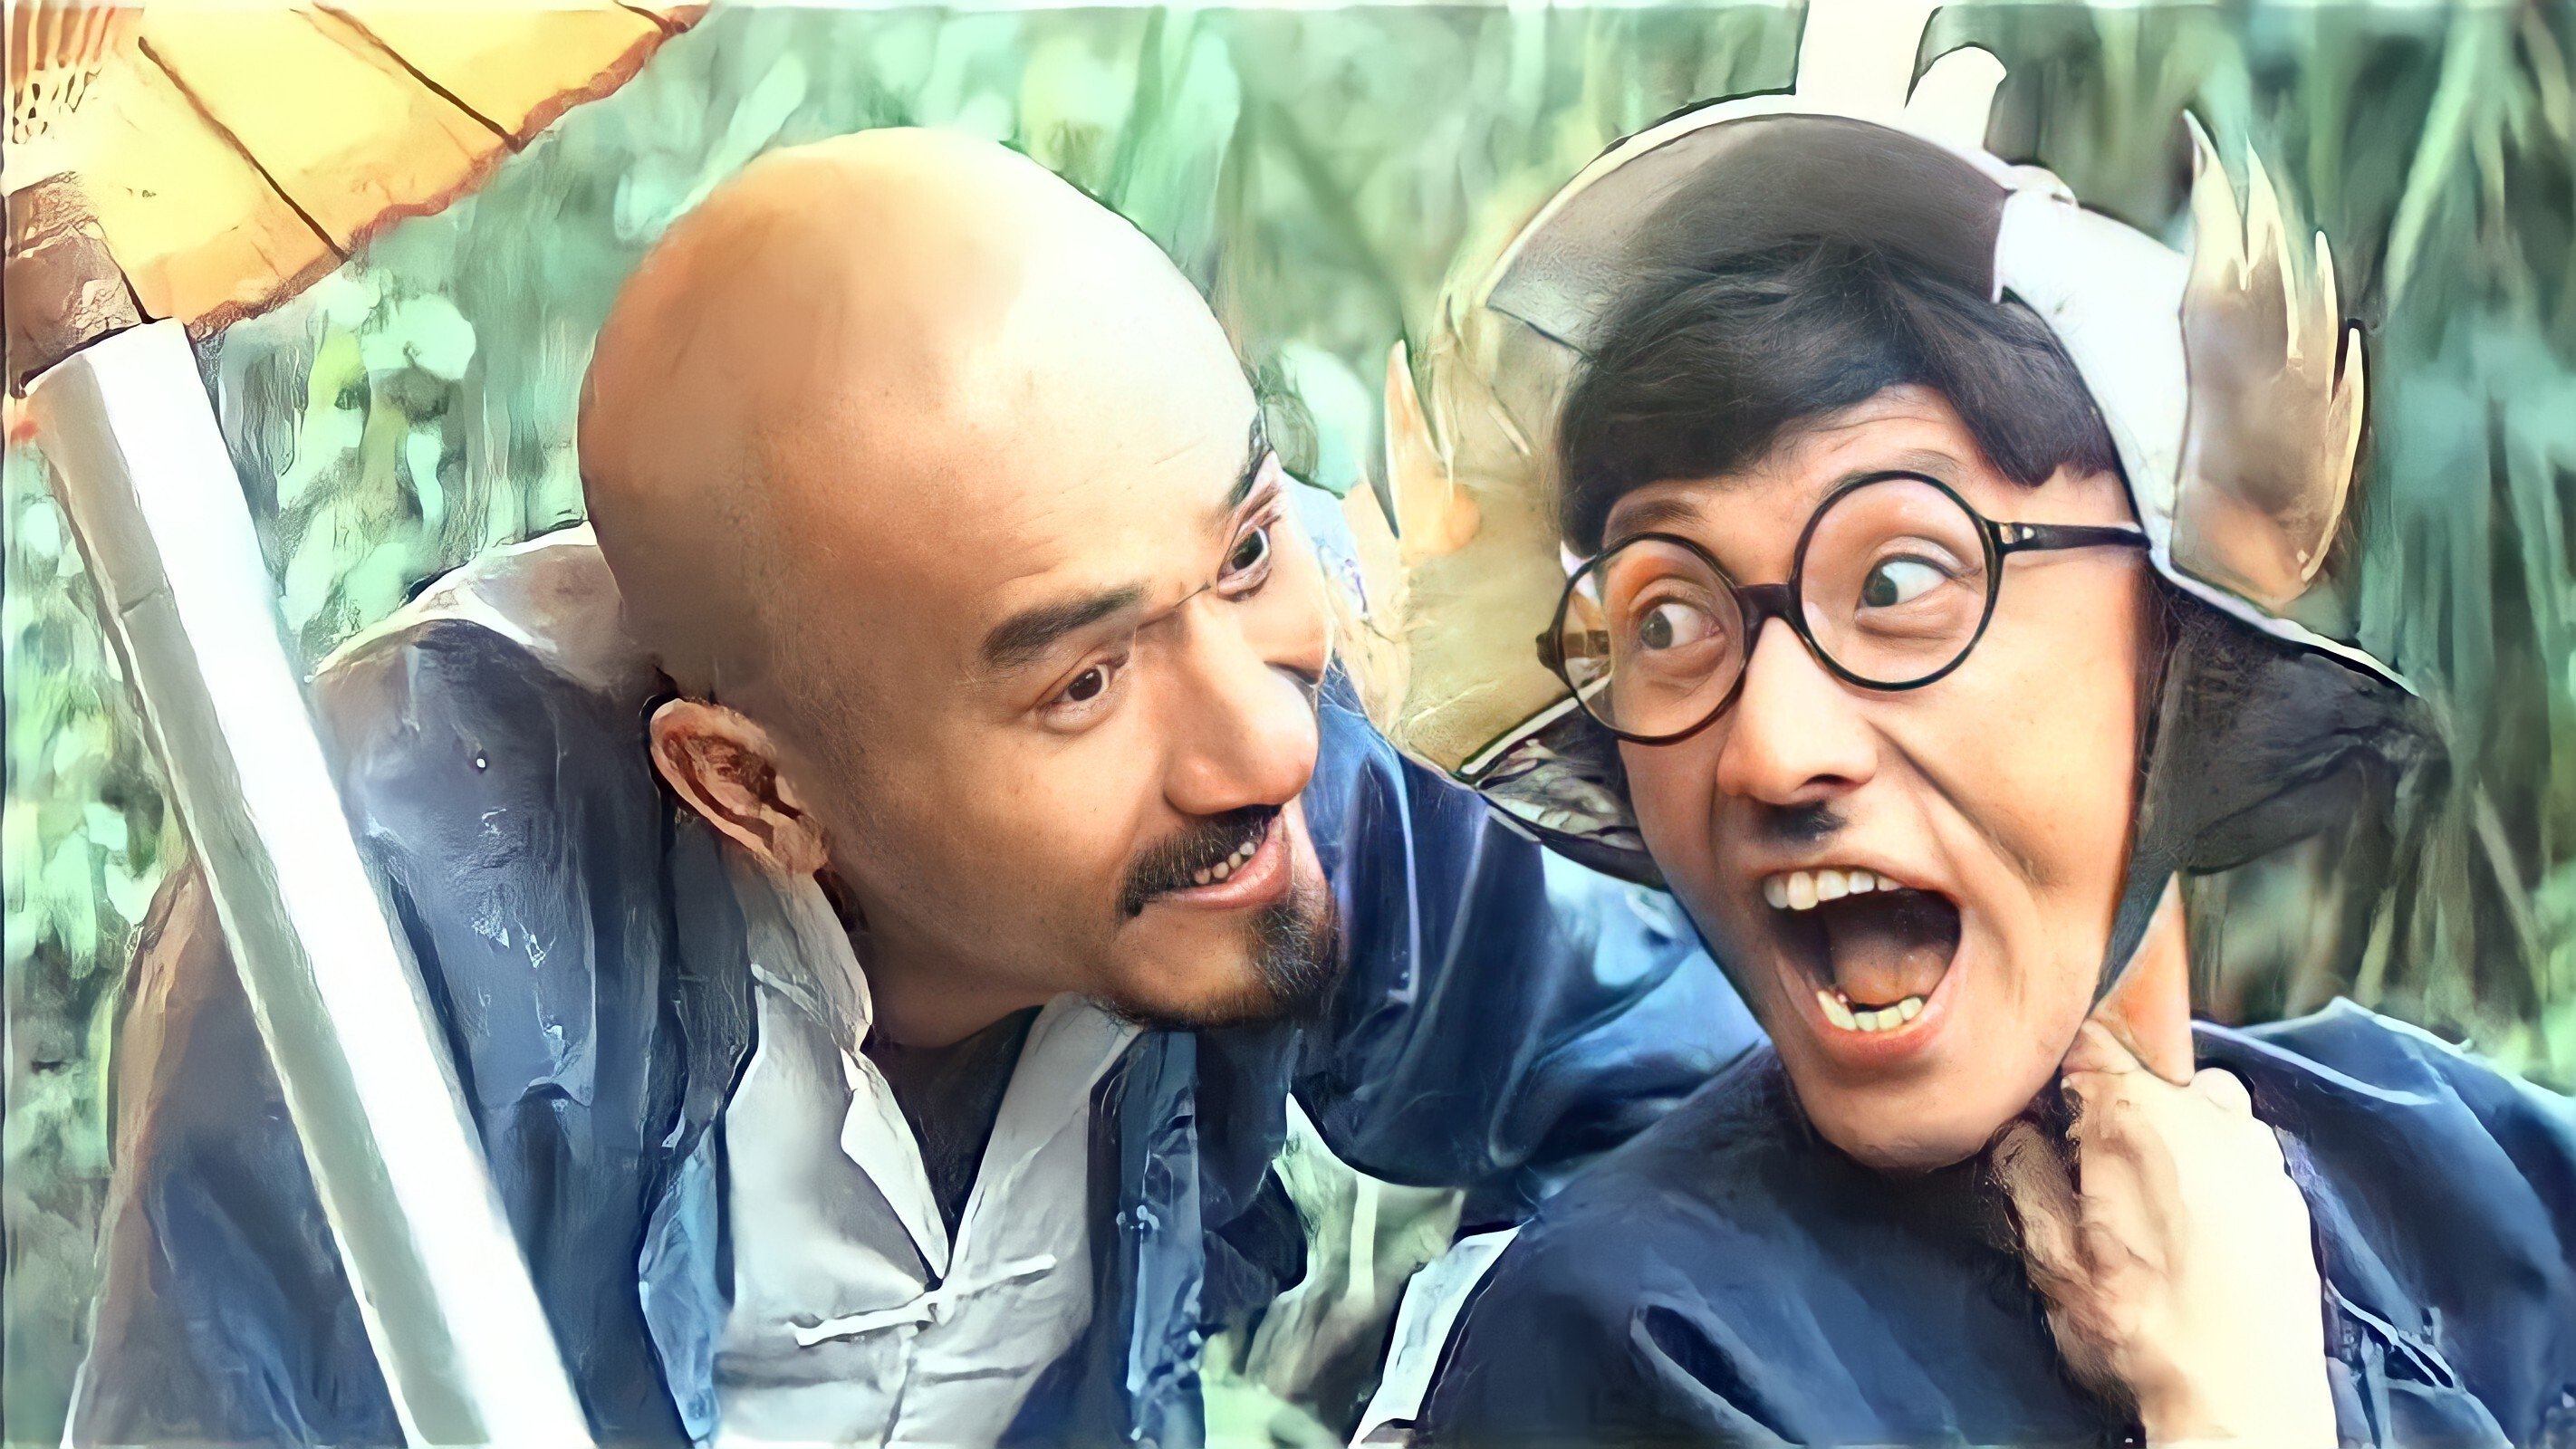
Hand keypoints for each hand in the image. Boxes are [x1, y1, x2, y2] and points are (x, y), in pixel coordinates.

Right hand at [1992, 1022, 2335, 1446]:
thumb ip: (2025, 1174)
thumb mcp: (2053, 1256)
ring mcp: (2259, 1155)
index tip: (2046, 1099)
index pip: (2094, 1037)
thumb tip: (2013, 1134)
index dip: (2061, 1064)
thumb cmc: (2148, 1332)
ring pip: (2206, 1103)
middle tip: (2092, 1156)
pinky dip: (2213, 1165)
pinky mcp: (2288, 1195)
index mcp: (2143, 1119)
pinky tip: (2192, 1222)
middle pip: (2156, 1065)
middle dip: (2122, 1097)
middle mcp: (2212, 1119)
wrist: (2243, 1399)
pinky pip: (2241, 1149)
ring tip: (2147, 1193)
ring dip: (2174, 1126)